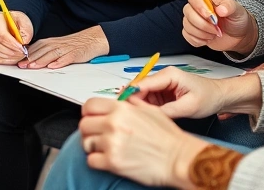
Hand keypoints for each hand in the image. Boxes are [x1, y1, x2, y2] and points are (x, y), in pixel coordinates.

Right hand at [0, 10, 33, 64]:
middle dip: (12, 52)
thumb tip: (23, 41)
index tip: (22, 48)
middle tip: (23, 53)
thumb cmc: (18, 23)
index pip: (1, 34)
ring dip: (10, 57)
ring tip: (19, 54)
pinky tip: (12, 58)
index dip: (12, 44)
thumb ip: (26, 30)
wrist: (14, 26)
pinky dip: (5, 60)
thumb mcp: (25, 22)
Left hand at [19, 26, 108, 68]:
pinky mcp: (75, 53)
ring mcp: (66, 49)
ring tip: (33, 66)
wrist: (92, 39)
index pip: (36, 48)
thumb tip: (32, 59)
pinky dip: (60, 62)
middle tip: (22, 65)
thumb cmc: (74, 44)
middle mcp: (57, 44)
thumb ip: (46, 51)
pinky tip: (53, 66)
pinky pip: (67, 58)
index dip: (27, 55)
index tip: (18, 61)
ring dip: (42, 60)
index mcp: (51, 42)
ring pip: (51, 54)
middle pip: (42, 51)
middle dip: (31, 59)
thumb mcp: (58, 45)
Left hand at [78, 97, 209, 188]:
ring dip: (93, 146)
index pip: (89, 105)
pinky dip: (97, 161)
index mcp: (121, 109)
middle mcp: (114, 123)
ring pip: (86, 143)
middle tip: (98, 136)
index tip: (92, 119)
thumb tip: (120, 100)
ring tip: (106, 148)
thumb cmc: (168, 137)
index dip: (89, 113)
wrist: (179, 159)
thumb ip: (130, 103)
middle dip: (90, 131)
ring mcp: (112, 143)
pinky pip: (91, 160)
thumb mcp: (150, 110)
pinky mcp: (113, 162)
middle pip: (84, 124)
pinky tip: (107, 159)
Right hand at [135, 68, 263, 120]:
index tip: (122, 108)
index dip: (131, 95)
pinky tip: (145, 117)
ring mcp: (162, 84)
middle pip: (139, 88)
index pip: (143, 83)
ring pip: (142, 94)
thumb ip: (168, 111)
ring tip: (135, 119)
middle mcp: (163, 76)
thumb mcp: (189, 107)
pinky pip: (149, 100)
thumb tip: (148, 116)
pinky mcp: (163, 92)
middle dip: (132, 101)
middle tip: (127, 117)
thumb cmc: (208, 98)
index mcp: (168, 75)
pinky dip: (145, 108)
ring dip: (138, 106)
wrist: (219, 97)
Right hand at [181, 0, 256, 54]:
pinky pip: (187, 36)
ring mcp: (194, 21)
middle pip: (187, 12)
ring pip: (187, 26)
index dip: (198, 6)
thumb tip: (221, 9)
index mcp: (207, 0)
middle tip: (216, 28)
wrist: (239, 36)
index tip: (210, 16)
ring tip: (215, 33)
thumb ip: (229, 7)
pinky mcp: (192, 33)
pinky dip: (198, 40)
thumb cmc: (237, 20)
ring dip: (202, 33)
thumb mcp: (237, 10)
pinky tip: (208, 39)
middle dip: (203, 24)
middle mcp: (197, 9)